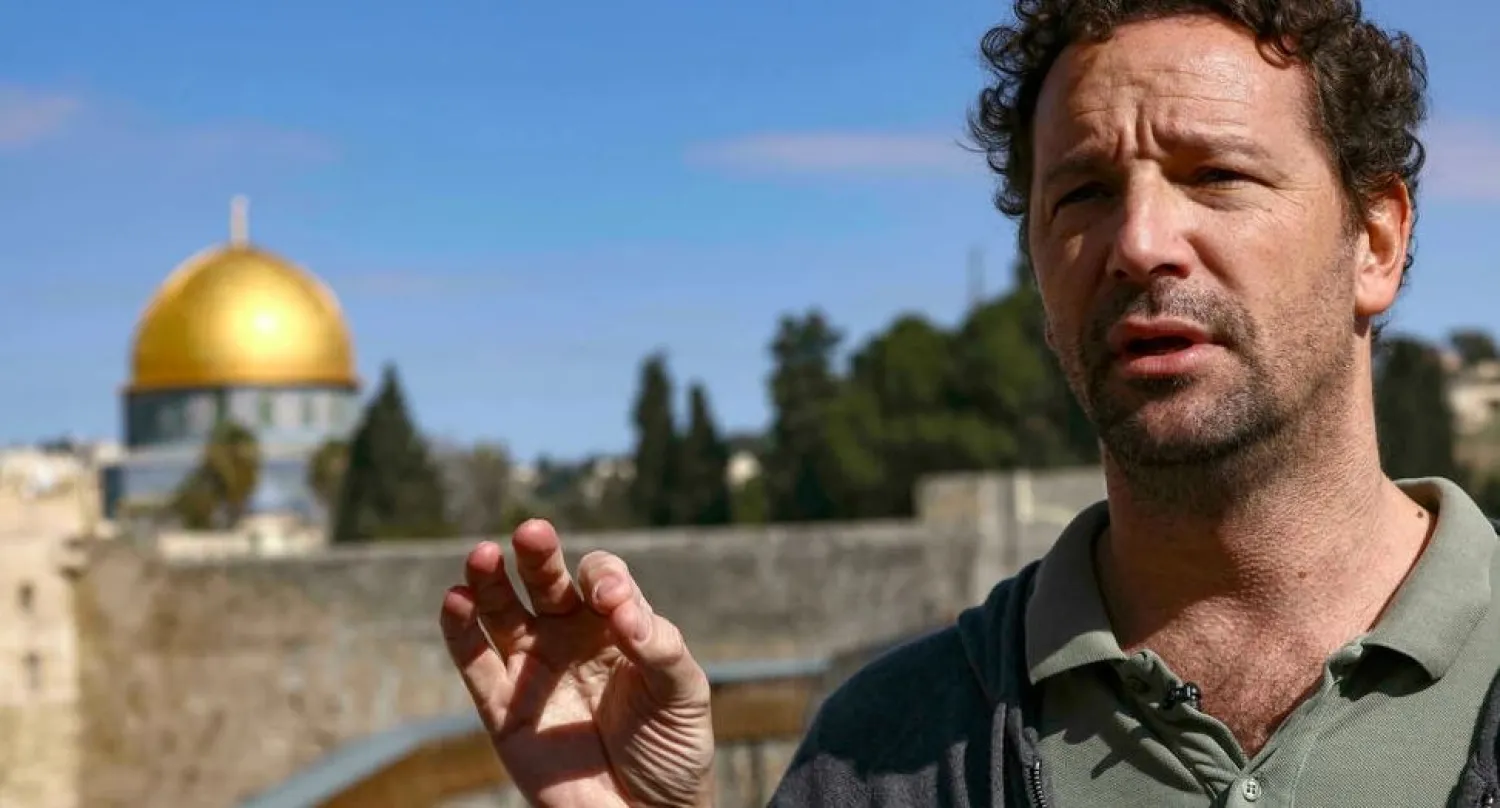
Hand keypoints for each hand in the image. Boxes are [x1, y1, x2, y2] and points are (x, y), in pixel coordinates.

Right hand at [439, 519, 715, 807]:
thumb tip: (619, 606)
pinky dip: (460, 631)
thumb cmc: (672, 749)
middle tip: (531, 532)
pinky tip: (455, 598)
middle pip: (547, 582)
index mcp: (617, 625)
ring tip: (481, 554)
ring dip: (489, 580)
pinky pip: (474, 664)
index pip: (602, 578)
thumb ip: (657, 645)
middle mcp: (571, 638)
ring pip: (502, 613)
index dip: (604, 579)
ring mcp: (534, 671)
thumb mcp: (683, 691)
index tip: (611, 602)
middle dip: (538, 556)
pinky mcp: (504, 711)